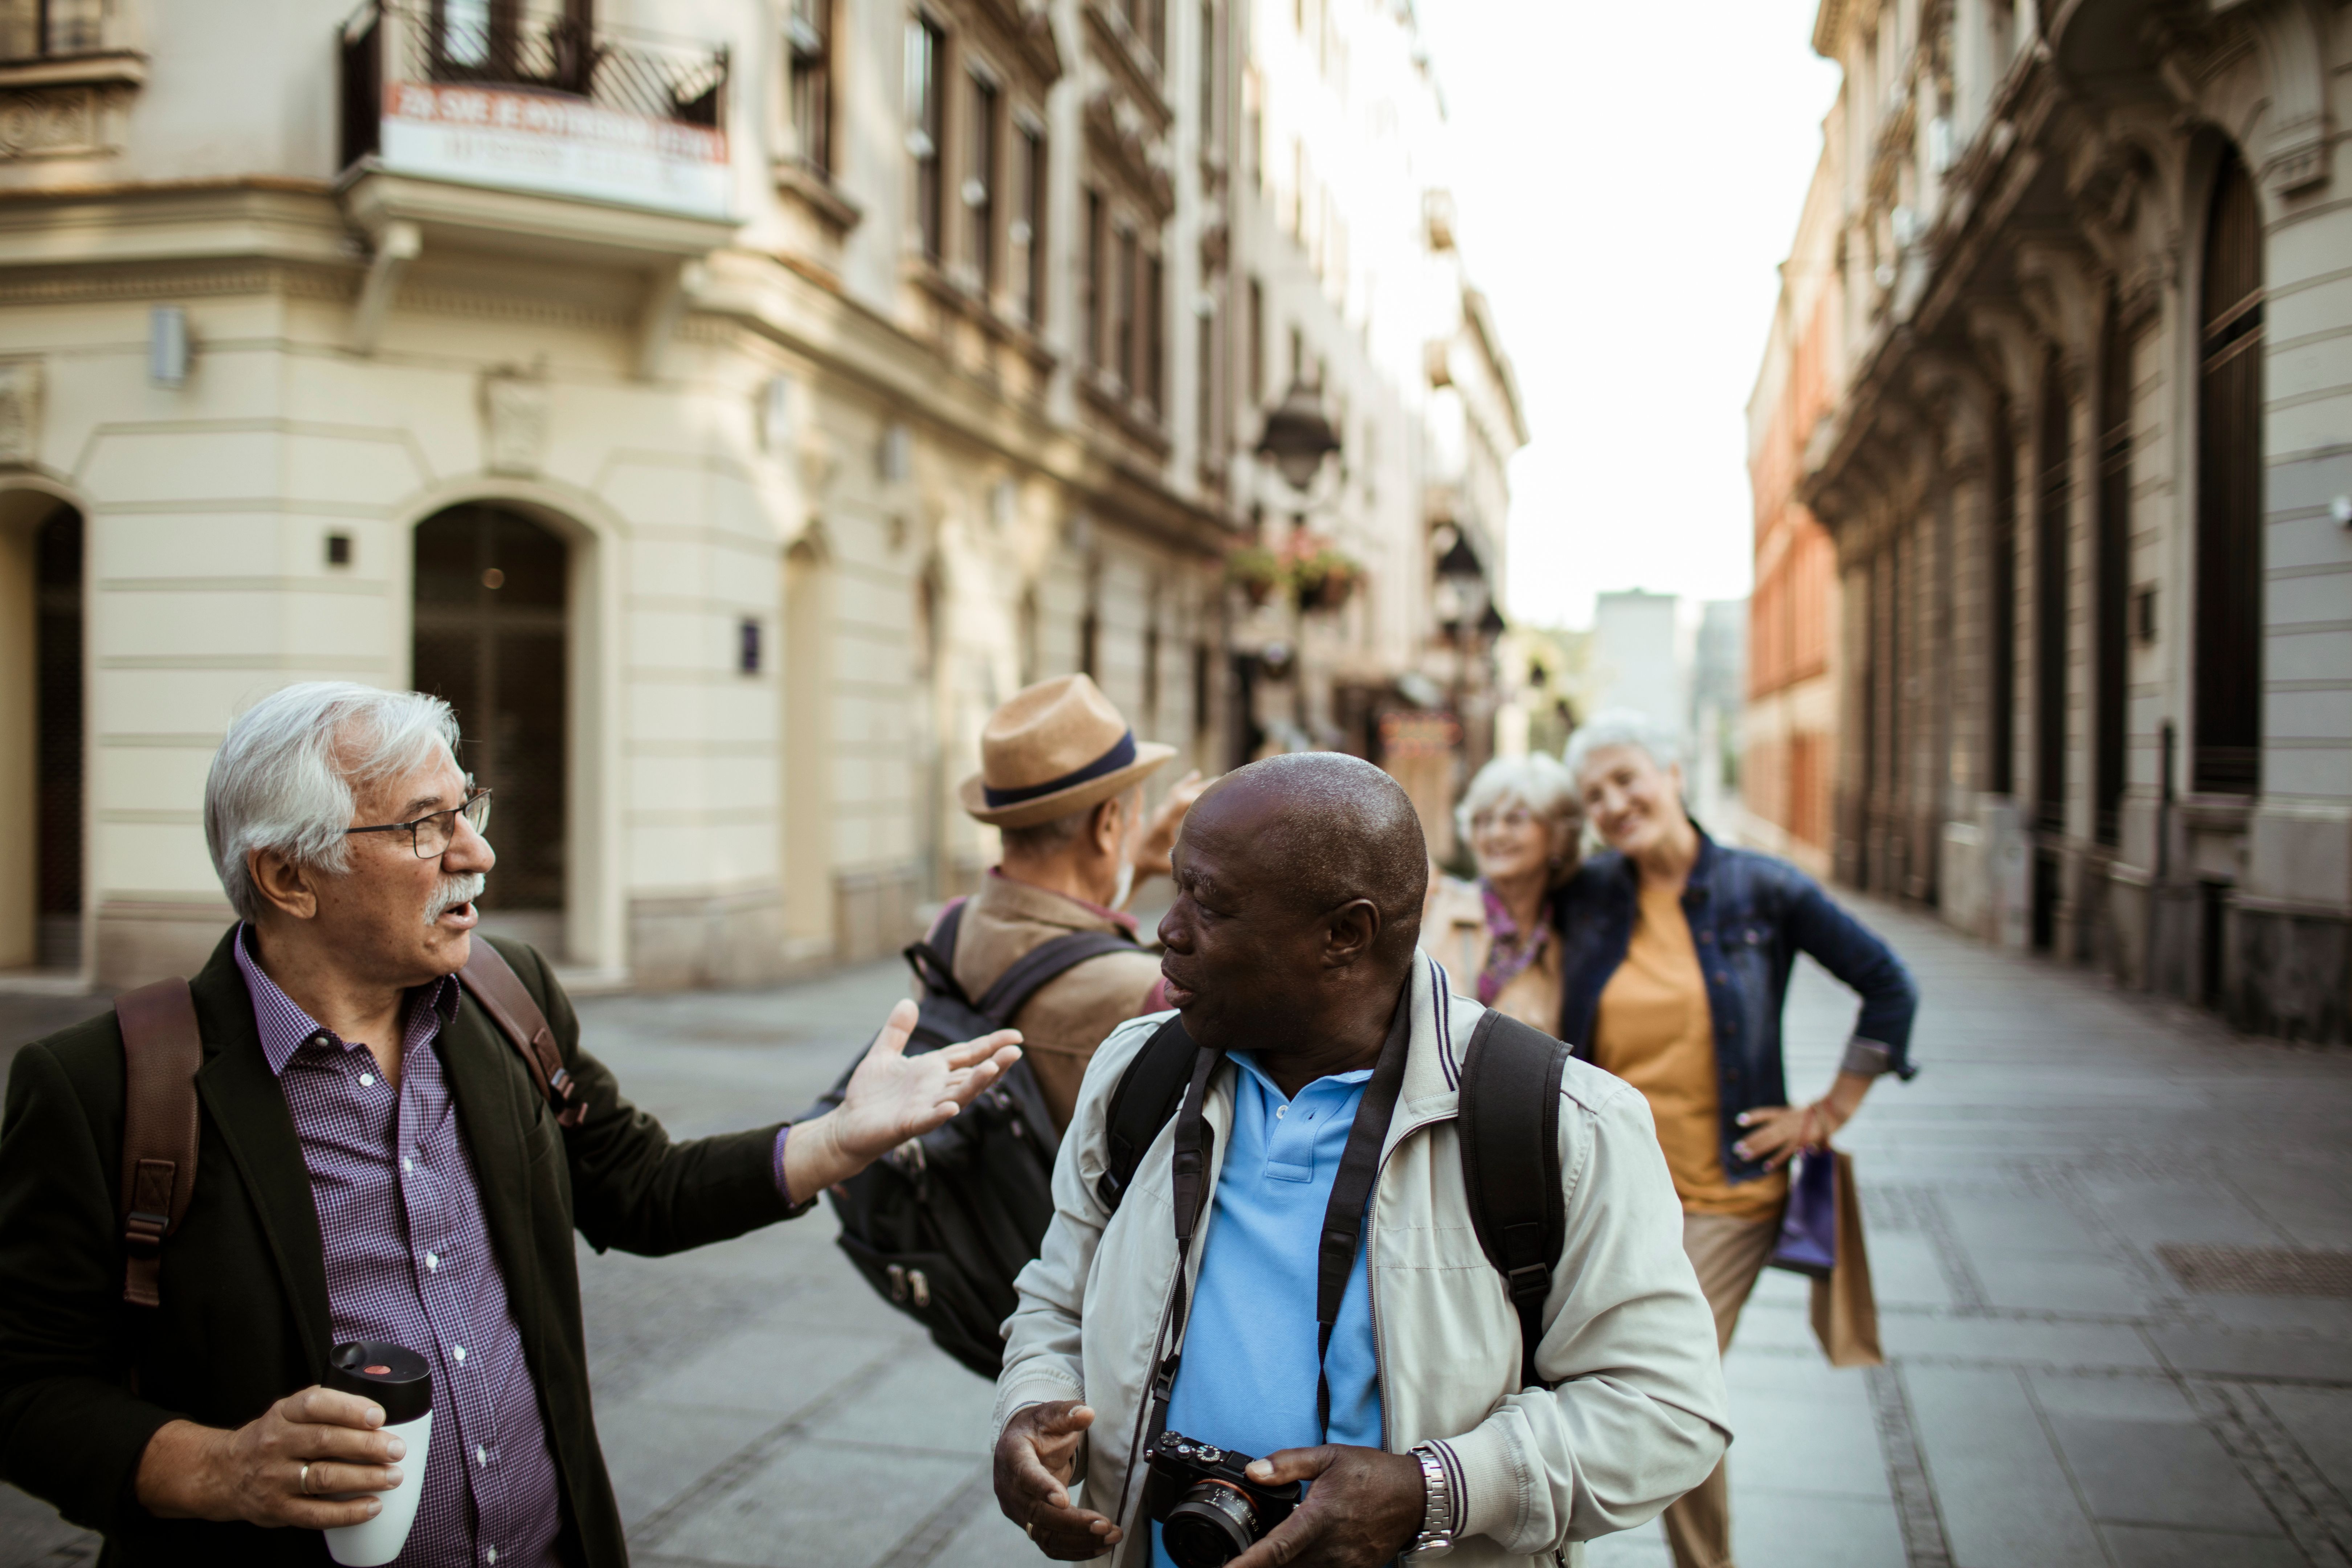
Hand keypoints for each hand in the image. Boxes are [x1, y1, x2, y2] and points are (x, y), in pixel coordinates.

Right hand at [134, 1387, 404, 1527]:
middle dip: (367, 1446)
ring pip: (324, 1477)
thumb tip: (377, 1413)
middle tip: (396, 1450)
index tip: (378, 1416)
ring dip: (364, 1478)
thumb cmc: (273, 1438)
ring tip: (393, 1477)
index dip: (349, 1409)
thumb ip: (327, 1407)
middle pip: (326, 1441)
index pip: (315, 1404)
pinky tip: (372, 1506)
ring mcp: (275, 1478)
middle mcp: (276, 1443)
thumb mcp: (290, 1412)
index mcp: (284, 1413)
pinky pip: (315, 1514)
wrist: (225, 1473)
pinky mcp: (277, 1508)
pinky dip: (347, 1512)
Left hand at [785, 1000, 1021, 1195]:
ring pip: (957, 1094)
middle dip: (994, 1063)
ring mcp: (924, 1107)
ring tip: (994, 1068)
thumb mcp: (883, 1054)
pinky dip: (939, 1114)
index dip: (991, 1044)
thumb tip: (908, 1002)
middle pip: (971, 1074)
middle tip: (1017, 1051)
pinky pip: (928, 1119)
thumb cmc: (868, 1093)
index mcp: (933, 1070)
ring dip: (976, 1083)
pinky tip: (952, 1107)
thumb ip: (897, 1030)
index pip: (968, 1054)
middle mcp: (935, 1088)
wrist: (847, 1124)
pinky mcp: (908, 1124)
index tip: (1016, 1036)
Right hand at [994, 1400, 1120, 1558]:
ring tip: (1112, 1536)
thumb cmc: (1038, 1429)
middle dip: (1072, 1523)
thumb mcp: (1050, 1414)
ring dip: (1079, 1539)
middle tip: (1105, 1525)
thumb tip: (1087, 1414)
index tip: (1064, 1500)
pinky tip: (1101, 1545)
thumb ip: (1067, 1413)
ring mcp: (1019, 1511)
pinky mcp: (1030, 1524)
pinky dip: (1075, 1549)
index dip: (1043, 1488)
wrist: (1019, 1446)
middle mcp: (1011, 1489)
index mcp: (1013, 1456)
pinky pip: (1050, 1544)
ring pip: (1045, 1535)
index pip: (1026, 1476)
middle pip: (1038, 1514)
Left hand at [1130, 770, 1209, 883]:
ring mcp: (1161, 810)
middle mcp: (1162, 812)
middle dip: (1201, 788)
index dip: (1197, 797)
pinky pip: (1175, 793)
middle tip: (1221, 783)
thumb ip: (1185, 855)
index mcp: (1163, 822)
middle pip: (1181, 793)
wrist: (1136, 859)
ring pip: (1178, 790)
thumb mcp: (1170, 862)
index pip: (1180, 801)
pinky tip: (1196, 775)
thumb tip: (1205, 853)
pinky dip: (1186, 784)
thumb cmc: (1154, 863)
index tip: (1216, 799)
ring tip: (1214, 778)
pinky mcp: (1162, 811)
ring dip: (1194, 783)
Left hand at [1226, 1444, 1423, 1567]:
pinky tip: (1297, 1558)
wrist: (1417, 1496)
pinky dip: (1304, 1567)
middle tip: (1237, 1562)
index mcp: (1320, 1518)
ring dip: (1282, 1567)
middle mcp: (1331, 1547)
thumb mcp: (1330, 1457)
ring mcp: (1345, 1563)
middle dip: (1258, 1566)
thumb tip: (1253, 1471)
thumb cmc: (1374, 1474)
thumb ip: (1288, 1464)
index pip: (1276, 1549)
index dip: (1249, 1564)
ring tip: (1263, 1558)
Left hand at [1733, 1069, 1873, 1169]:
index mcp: (1784, 1113)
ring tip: (1744, 1156)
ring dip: (1756, 1150)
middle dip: (1749, 1141)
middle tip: (1736, 1149)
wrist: (1832, 1111)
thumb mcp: (1799, 1111)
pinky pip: (1785, 1152)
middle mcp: (1785, 1121)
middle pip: (1763, 1132)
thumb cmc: (1817, 1113)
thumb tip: (1782, 1128)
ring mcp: (1792, 1131)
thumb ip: (1789, 1119)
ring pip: (1770, 1142)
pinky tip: (1765, 1167)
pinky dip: (1775, 1160)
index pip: (1764, 1113)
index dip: (1752, 1117)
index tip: (1739, 1120)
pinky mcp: (1800, 1141)